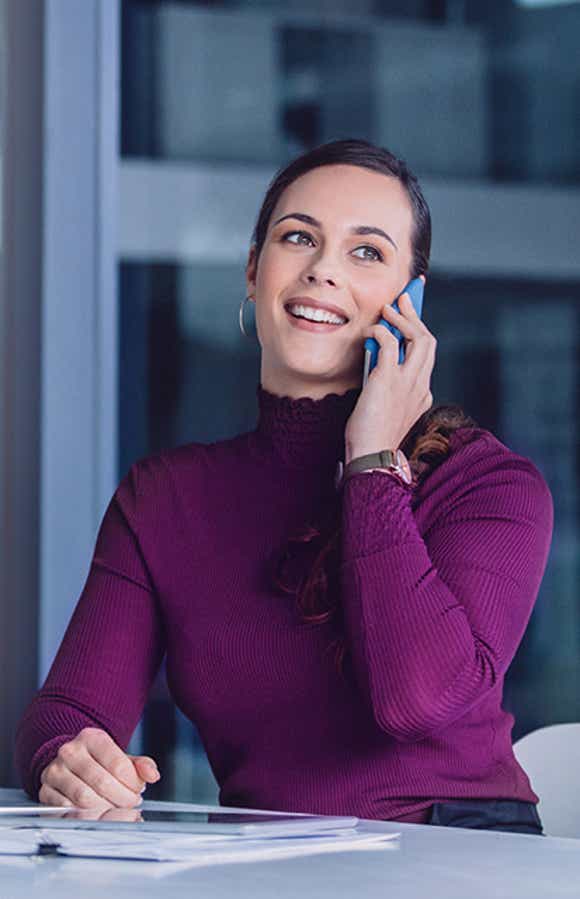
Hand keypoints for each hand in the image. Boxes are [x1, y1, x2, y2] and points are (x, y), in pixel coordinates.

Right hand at [38, 726, 160, 809]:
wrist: (68, 761)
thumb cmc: (98, 761)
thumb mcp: (121, 756)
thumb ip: (141, 764)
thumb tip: (153, 775)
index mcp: (92, 737)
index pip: (118, 764)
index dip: (133, 783)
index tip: (139, 790)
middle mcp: (70, 751)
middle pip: (102, 783)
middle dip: (122, 798)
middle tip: (131, 803)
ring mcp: (56, 771)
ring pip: (85, 798)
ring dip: (106, 808)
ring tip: (117, 808)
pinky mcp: (46, 791)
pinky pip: (68, 809)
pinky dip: (86, 815)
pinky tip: (97, 813)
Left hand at [344, 278, 435, 462]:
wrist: (370, 457)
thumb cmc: (371, 439)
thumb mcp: (384, 409)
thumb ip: (386, 387)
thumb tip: (375, 362)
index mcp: (422, 395)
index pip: (426, 356)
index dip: (420, 332)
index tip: (414, 314)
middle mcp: (421, 386)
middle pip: (429, 341)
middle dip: (417, 316)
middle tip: (405, 298)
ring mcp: (408, 383)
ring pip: (420, 338)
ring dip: (405, 318)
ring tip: (390, 307)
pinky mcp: (389, 380)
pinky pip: (390, 343)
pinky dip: (382, 330)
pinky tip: (372, 329)